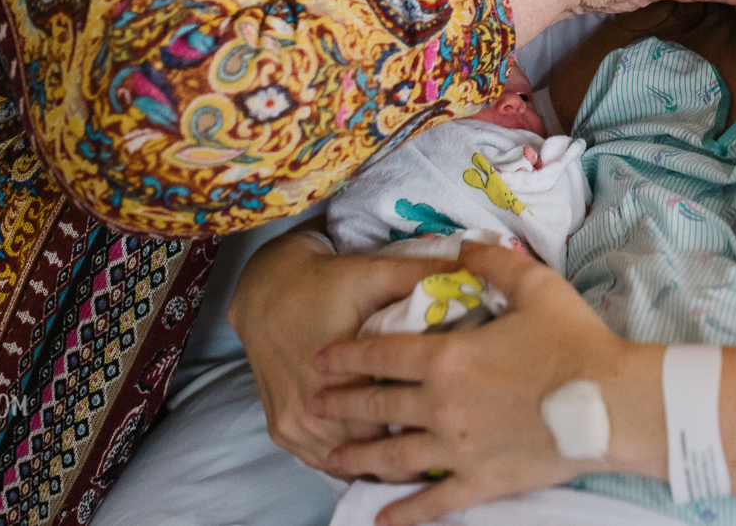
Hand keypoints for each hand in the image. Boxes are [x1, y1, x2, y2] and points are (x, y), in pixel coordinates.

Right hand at [229, 232, 461, 468]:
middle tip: (443, 440)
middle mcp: (312, 408)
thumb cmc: (324, 283)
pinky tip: (373, 452)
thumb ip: (422, 276)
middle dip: (409, 448)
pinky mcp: (282, 431)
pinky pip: (321, 461)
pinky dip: (348, 458)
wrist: (265, 292)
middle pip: (373, 452)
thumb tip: (470, 274)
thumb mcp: (375, 272)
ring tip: (413, 451)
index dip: (428, 423)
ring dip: (376, 459)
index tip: (455, 419)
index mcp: (340, 373)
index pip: (395, 422)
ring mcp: (295, 425)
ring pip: (347, 463)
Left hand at [313, 243, 662, 525]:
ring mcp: (457, 448)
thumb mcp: (534, 286)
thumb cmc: (574, 341)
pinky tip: (381, 519)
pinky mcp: (481, 481)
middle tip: (314, 407)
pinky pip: (434, 501)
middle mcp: (440, 405)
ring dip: (358, 459)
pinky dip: (405, 512)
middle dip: (341, 406)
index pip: (381, 354)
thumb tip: (462, 246)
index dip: (347, 355)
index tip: (320, 359)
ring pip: (393, 456)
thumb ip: (490, 262)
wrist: (612, 403)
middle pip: (377, 405)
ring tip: (333, 462)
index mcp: (447, 357)